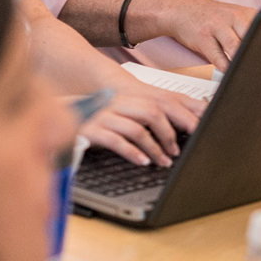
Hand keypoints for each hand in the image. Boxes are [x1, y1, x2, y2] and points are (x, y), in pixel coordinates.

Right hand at [79, 83, 205, 165]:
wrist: (62, 115)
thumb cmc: (98, 118)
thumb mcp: (124, 115)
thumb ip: (147, 119)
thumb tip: (178, 130)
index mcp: (130, 98)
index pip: (162, 103)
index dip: (182, 116)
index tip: (197, 131)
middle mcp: (119, 104)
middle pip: (152, 112)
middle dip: (169, 134)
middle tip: (177, 151)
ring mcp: (105, 116)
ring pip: (137, 128)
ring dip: (154, 148)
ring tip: (164, 162)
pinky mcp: (93, 130)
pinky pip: (116, 140)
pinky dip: (132, 152)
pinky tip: (142, 162)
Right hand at [134, 0, 255, 71]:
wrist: (180, 10)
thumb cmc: (211, 18)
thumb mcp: (234, 18)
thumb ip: (250, 31)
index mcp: (246, 13)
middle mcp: (233, 17)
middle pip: (252, 39)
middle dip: (258, 56)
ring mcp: (217, 26)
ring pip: (235, 47)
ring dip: (241, 63)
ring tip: (246, 75)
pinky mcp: (203, 38)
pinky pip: (217, 57)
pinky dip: (225, 68)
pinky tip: (229, 74)